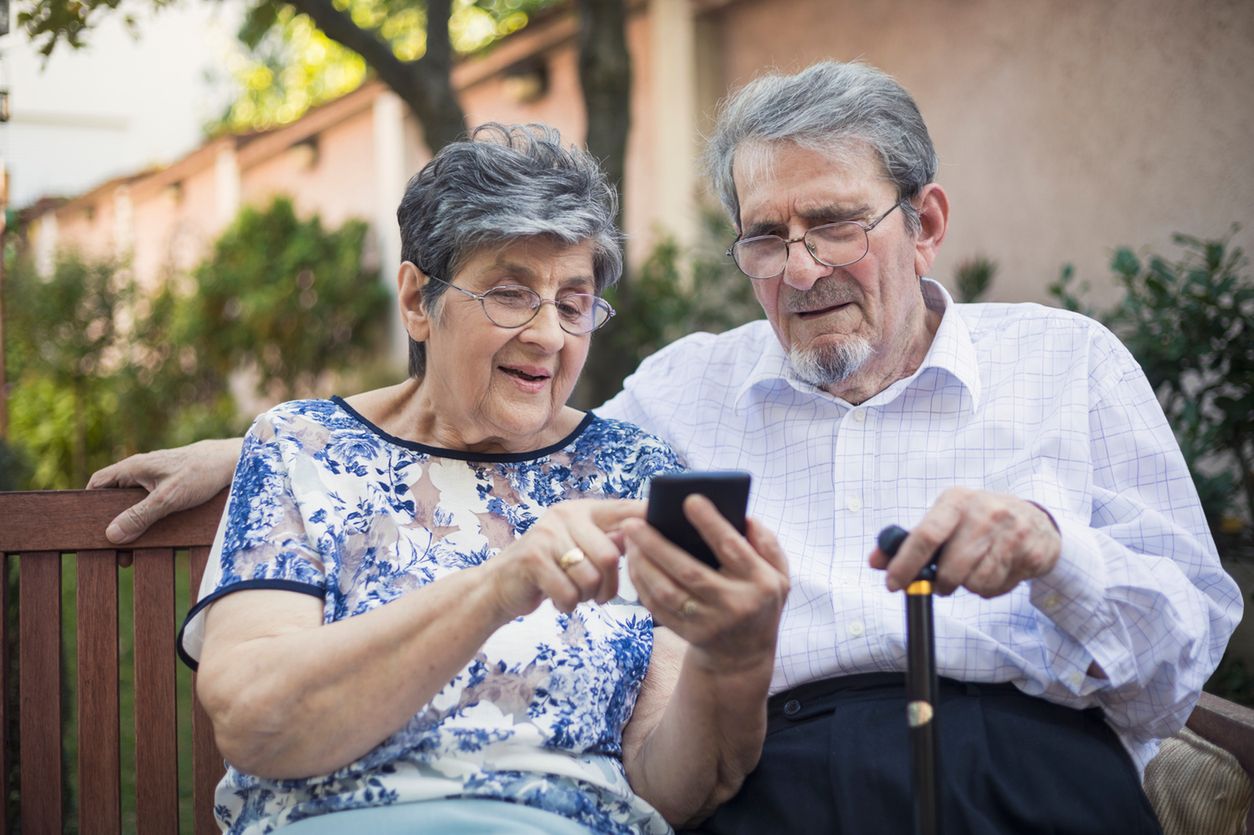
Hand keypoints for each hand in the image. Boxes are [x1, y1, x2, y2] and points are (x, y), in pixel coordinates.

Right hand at [87, 438, 242, 543]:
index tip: (87, 528)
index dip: (89, 503)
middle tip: (114, 549)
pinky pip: (150, 504)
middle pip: (115, 497)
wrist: (233, 461)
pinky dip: (147, 520)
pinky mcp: (170, 486)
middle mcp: (141, 471)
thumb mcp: (168, 498)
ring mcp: (156, 478)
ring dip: (131, 524)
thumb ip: (140, 516)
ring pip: (133, 503)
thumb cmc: (202, 473)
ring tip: (131, 552)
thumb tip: (112, 535)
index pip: (98, 482)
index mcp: (133, 468)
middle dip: (112, 522)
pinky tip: (152, 538)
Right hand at [484, 499, 646, 619]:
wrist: (501, 585)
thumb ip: (609, 541)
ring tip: (576, 596)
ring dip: (587, 597)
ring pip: (590, 577)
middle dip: (610, 585)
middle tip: (600, 596)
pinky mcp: (533, 558)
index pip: (625, 511)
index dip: (648, 521)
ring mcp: (547, 534)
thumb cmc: (550, 569)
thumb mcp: (580, 549)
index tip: (669, 532)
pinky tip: (559, 601)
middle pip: (611, 555)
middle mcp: (566, 514)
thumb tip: (647, 538)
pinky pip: (569, 592)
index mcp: (583, 510)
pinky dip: (568, 605)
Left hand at [623, 496, 788, 670]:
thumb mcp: (779, 575)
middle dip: (657, 545)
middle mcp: (734, 604)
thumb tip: (745, 518)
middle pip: (689, 571)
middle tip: (633, 522)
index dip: (710, 523)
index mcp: (760, 582)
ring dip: (643, 564)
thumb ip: (767, 544)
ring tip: (629, 540)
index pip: (732, 548)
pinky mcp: (687, 634)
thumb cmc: (759, 602)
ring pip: (667, 592)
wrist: (744, 656)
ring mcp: (708, 623)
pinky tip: (633, 564)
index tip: (689, 499)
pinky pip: (657, 608)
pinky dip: (642, 585)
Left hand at [869, 487, 1060, 597]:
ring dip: (969, 586)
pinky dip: (991, 588)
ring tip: (976, 569)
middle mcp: (985, 512)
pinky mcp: (1031, 553)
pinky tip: (996, 570)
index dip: (905, 564)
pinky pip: (998, 588)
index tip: (893, 585)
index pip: (926, 535)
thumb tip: (876, 562)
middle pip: (950, 569)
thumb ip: (909, 541)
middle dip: (941, 584)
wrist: (1036, 518)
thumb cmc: (978, 521)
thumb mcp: (945, 520)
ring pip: (975, 584)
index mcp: (956, 500)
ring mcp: (1012, 532)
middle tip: (943, 583)